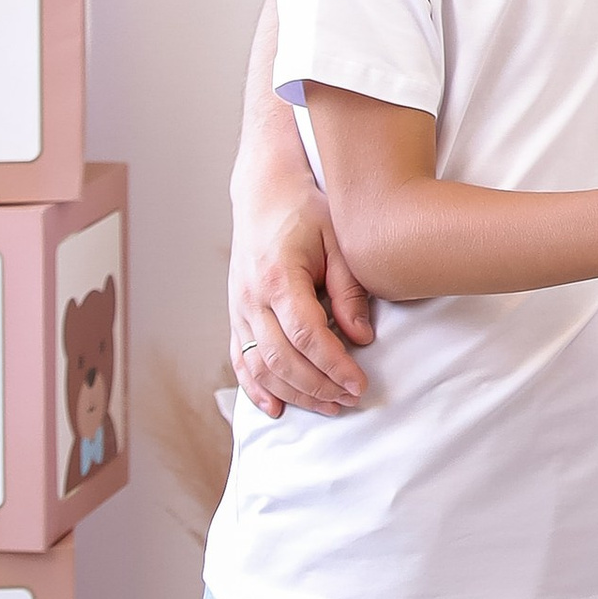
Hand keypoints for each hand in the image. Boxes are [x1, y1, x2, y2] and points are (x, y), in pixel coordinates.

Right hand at [229, 180, 376, 420]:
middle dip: (318, 386)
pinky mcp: (235, 314)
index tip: (359, 383)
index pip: (306, 335)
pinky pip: (240, 359)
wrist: (266, 190)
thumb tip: (362, 337)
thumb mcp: (338, 239)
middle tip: (351, 400)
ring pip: (260, 366)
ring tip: (329, 407)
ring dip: (294, 393)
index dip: (333, 365)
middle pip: (281, 358)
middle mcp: (251, 297)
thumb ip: (348, 288)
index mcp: (277, 276)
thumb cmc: (308, 210)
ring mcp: (238, 308)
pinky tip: (276, 408)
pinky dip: (256, 388)